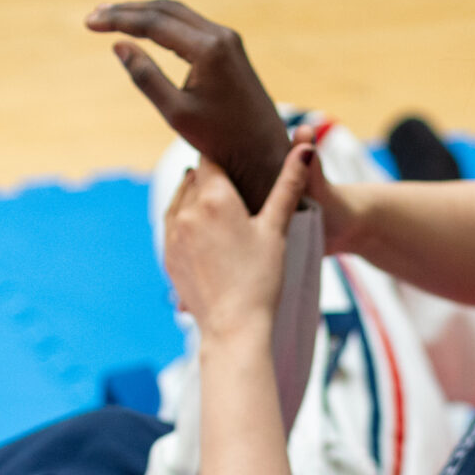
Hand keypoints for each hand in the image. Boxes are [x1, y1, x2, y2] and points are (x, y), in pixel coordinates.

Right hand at [87, 0, 292, 211]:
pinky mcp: (230, 48)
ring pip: (178, 14)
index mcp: (209, 50)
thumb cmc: (221, 140)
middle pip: (166, 10)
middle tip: (95, 15)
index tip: (89, 22)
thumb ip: (146, 76)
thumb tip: (118, 45)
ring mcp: (228, 40)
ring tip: (112, 17)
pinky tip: (144, 29)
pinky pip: (191, 25)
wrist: (264, 152)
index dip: (118, 20)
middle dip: (128, 10)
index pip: (154, 22)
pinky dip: (164, 24)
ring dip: (145, 14)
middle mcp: (221, 36)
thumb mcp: (176, 113)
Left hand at [162, 144, 318, 345]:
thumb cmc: (261, 278)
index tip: (236, 159)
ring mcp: (172, 233)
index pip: (212, 158)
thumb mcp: (277, 227)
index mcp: (213, 197)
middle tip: (233, 185)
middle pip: (196, 177)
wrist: (234, 328)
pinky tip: (205, 232)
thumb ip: (289, 184)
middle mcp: (186, 209)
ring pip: (181, 198)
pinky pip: (173, 223)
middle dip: (212, 178)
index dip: (226, 157)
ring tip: (219, 209)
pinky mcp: (168, 254)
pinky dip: (186, 220)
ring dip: (196, 197)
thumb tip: (307, 146)